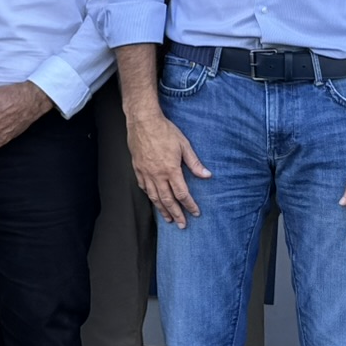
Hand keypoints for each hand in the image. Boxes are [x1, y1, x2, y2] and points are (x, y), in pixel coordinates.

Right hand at [125, 100, 211, 226]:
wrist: (143, 121)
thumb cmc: (164, 130)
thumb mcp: (184, 145)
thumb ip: (195, 163)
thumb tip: (207, 175)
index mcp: (171, 170)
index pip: (182, 194)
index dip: (190, 205)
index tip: (196, 213)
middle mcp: (157, 175)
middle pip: (167, 200)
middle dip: (176, 214)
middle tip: (181, 225)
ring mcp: (146, 172)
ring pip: (154, 196)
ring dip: (162, 209)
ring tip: (167, 219)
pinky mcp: (137, 168)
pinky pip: (143, 186)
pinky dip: (149, 195)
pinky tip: (153, 199)